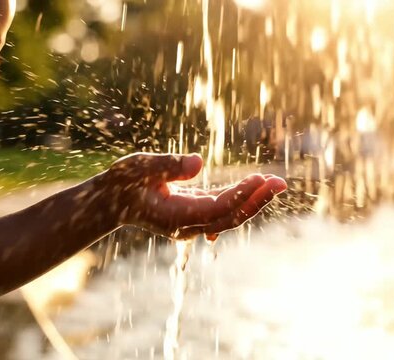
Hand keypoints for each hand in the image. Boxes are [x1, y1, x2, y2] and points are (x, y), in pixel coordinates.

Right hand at [99, 152, 286, 239]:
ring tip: (276, 182)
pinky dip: (240, 197)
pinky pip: (223, 208)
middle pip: (230, 216)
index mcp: (176, 217)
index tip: (261, 179)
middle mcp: (188, 225)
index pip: (217, 208)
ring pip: (230, 215)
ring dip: (254, 200)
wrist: (111, 201)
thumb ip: (167, 165)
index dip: (241, 195)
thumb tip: (199, 163)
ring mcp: (192, 222)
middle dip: (257, 200)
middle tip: (282, 182)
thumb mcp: (139, 168)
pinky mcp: (193, 212)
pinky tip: (257, 186)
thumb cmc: (123, 183)